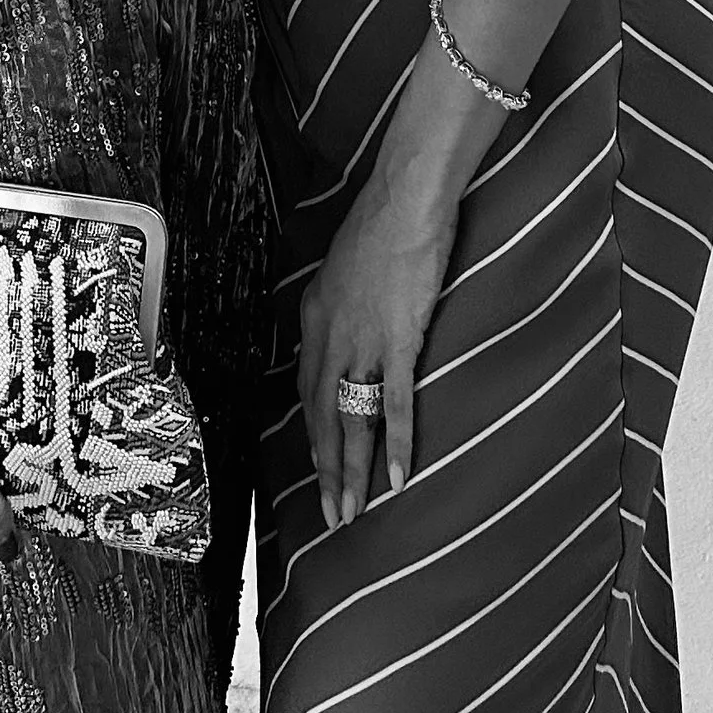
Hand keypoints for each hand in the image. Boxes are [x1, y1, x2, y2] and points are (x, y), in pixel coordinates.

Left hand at [298, 157, 455, 525]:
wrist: (404, 199)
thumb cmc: (382, 222)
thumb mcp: (345, 265)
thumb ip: (344, 301)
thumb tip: (352, 322)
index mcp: (315, 316)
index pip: (309, 389)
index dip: (314, 432)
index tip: (318, 465)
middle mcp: (330, 336)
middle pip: (322, 416)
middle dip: (326, 469)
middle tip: (332, 512)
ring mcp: (363, 342)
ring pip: (351, 419)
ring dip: (352, 470)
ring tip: (354, 511)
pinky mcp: (398, 341)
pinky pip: (393, 403)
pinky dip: (396, 443)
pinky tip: (398, 477)